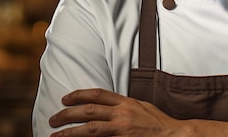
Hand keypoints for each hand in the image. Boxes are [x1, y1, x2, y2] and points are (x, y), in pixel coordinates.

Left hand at [48, 89, 181, 136]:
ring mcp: (122, 129)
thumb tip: (107, 106)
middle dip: (67, 114)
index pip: (97, 94)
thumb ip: (124, 105)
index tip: (65, 99)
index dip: (79, 95)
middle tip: (53, 119)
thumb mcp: (142, 106)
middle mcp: (122, 114)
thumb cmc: (159, 123)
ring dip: (69, 132)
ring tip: (55, 135)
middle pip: (88, 110)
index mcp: (126, 102)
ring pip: (89, 129)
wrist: (175, 135)